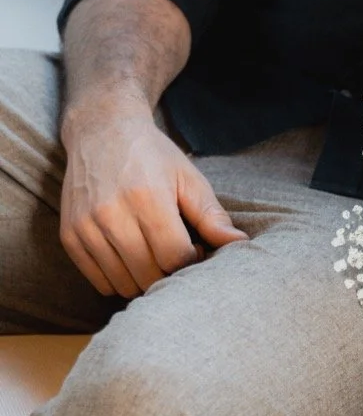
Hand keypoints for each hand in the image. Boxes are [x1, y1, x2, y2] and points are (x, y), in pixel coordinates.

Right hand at [60, 98, 246, 297]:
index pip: (175, 257)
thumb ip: (213, 217)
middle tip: (179, 253)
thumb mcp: (190, 180)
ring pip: (123, 284)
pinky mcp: (69, 236)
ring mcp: (85, 227)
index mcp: (147, 199)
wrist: (101, 131)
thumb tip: (240, 245)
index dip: (193, 261)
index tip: (197, 248)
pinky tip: (134, 258)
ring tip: (157, 255)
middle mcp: (111, 214)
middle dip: (172, 274)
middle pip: (149, 275)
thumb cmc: (153, 157)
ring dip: (146, 280)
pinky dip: (121, 279)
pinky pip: (100, 281)